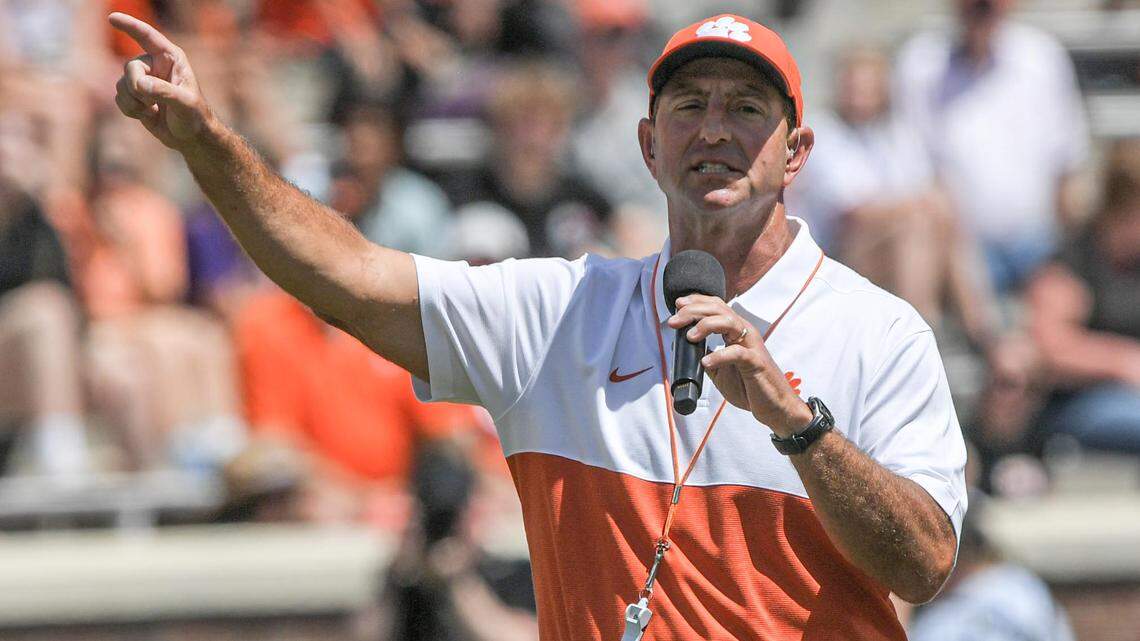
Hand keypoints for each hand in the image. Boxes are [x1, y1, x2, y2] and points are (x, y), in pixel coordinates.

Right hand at [109, 13, 212, 150]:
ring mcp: (143, 79)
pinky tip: (148, 115)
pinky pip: (119, 98)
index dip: (130, 26)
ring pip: (121, 84)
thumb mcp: (186, 104)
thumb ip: (165, 92)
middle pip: (130, 67)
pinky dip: (130, 110)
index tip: (112, 17)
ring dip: (134, 102)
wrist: (190, 138)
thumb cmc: (195, 117)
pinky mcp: (134, 95)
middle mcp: (155, 65)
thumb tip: (141, 85)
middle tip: (151, 103)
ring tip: (154, 110)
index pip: (147, 36)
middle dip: (136, 87)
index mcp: (171, 58)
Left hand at [668, 295, 811, 436]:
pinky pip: (737, 353)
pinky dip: (719, 355)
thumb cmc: (748, 387)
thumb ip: (705, 356)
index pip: (716, 306)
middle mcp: (744, 333)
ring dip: (705, 325)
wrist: (773, 407)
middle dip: (693, 311)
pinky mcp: (756, 362)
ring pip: (729, 322)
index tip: (678, 304)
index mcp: (736, 332)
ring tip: (690, 336)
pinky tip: (706, 361)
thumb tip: (681, 348)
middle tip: (674, 321)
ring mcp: (751, 346)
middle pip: (718, 309)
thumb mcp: (719, 370)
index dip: (697, 301)